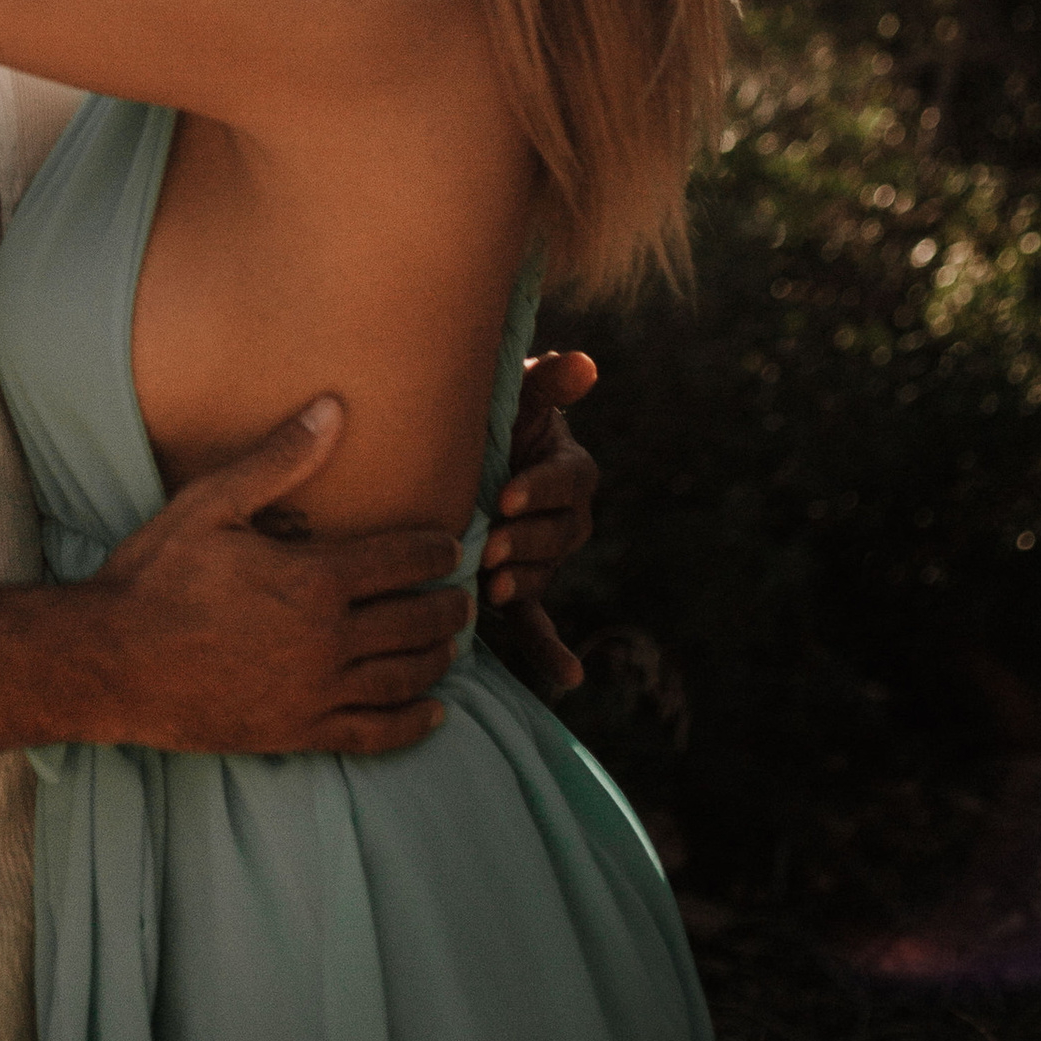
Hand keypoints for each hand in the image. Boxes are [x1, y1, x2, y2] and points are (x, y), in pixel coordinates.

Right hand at [87, 399, 468, 758]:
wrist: (111, 662)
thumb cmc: (156, 576)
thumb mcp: (212, 503)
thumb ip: (281, 459)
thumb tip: (334, 408)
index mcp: (315, 579)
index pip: (401, 560)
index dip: (435, 550)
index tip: (452, 545)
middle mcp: (329, 639)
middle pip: (416, 621)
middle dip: (449, 606)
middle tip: (465, 595)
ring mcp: (316, 692)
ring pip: (404, 677)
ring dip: (438, 658)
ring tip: (453, 644)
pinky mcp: (299, 733)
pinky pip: (375, 734)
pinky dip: (412, 724)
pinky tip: (434, 714)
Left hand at [478, 347, 598, 696]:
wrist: (456, 450)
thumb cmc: (487, 415)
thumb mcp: (513, 395)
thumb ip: (545, 383)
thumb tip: (584, 363)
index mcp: (568, 470)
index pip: (569, 482)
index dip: (540, 491)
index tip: (507, 496)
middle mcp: (564, 517)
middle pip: (560, 535)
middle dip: (527, 542)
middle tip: (490, 547)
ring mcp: (543, 556)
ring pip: (544, 574)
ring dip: (526, 582)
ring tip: (496, 586)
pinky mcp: (519, 587)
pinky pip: (540, 626)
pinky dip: (550, 651)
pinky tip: (567, 677)